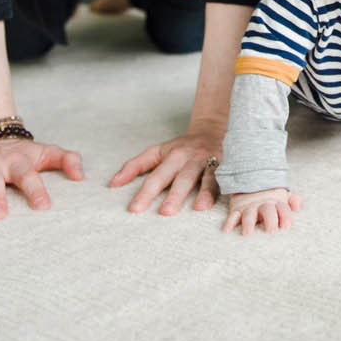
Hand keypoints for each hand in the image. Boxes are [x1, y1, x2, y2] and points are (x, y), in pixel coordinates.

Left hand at [109, 125, 223, 213]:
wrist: (214, 129)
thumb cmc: (182, 147)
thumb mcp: (157, 152)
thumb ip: (135, 166)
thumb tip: (112, 184)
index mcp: (171, 155)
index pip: (156, 175)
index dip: (145, 192)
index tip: (135, 209)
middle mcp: (191, 158)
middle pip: (181, 177)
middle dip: (174, 194)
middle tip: (165, 212)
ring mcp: (211, 161)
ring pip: (207, 177)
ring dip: (203, 192)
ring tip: (198, 207)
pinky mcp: (228, 165)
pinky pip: (227, 178)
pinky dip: (227, 187)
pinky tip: (227, 199)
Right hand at [223, 188, 303, 235]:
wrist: (251, 182)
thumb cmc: (272, 199)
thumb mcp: (284, 197)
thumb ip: (294, 200)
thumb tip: (299, 205)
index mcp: (277, 203)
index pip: (283, 208)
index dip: (285, 216)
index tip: (286, 226)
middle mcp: (263, 205)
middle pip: (268, 211)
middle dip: (270, 220)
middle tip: (271, 230)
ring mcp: (250, 208)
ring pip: (249, 215)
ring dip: (248, 223)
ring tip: (248, 234)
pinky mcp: (237, 210)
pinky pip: (232, 216)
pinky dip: (229, 222)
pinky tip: (227, 230)